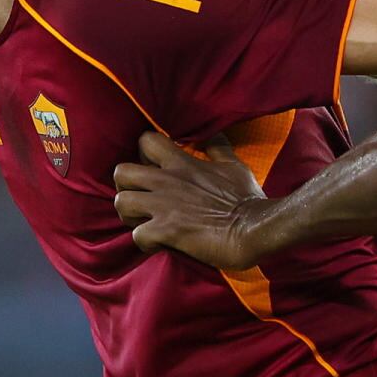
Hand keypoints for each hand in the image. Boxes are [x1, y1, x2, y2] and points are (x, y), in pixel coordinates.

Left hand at [112, 133, 274, 269]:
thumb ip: (218, 148)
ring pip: (121, 203)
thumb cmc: (247, 199)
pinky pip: (137, 236)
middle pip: (121, 172)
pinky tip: (159, 243)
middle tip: (140, 199)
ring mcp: (164, 207)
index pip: (146, 141)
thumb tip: (214, 132)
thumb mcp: (234, 166)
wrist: (255, 229)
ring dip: (129, 216)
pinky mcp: (166, 232)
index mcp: (182, 163)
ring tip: (144, 222)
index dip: (142, 155)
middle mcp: (167, 181)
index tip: (152, 168)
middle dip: (126, 187)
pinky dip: (145, 242)